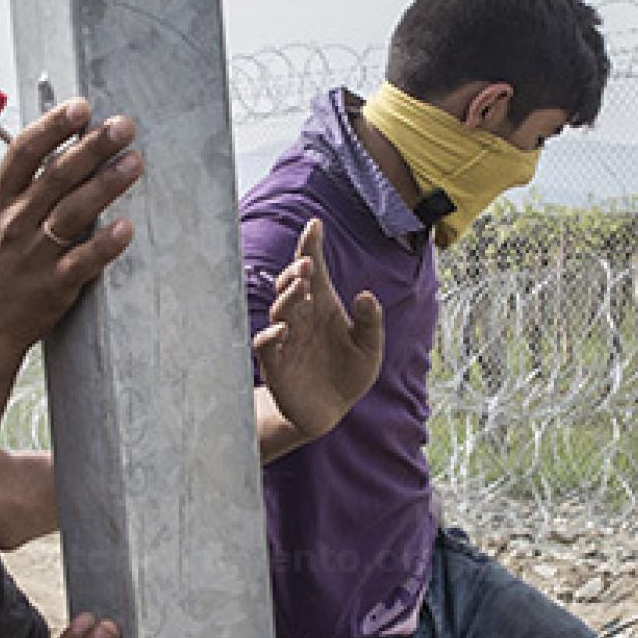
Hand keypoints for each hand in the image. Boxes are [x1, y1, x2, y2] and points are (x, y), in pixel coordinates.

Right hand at [0, 100, 142, 350]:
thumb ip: (29, 181)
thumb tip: (68, 140)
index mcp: (1, 199)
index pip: (24, 153)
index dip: (53, 127)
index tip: (80, 107)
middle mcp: (16, 222)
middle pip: (56, 176)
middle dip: (92, 147)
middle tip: (122, 126)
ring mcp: (34, 254)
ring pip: (73, 213)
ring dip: (105, 185)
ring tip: (133, 162)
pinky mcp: (54, 285)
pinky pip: (83, 262)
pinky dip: (104, 245)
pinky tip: (126, 228)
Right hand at [251, 218, 385, 440]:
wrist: (331, 413)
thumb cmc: (349, 374)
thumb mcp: (369, 348)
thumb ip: (370, 322)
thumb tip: (366, 295)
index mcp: (323, 306)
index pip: (315, 271)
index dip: (311, 246)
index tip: (315, 224)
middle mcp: (302, 317)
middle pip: (293, 284)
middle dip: (297, 271)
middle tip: (308, 264)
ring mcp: (286, 338)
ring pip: (280, 309)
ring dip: (288, 296)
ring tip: (301, 286)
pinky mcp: (276, 364)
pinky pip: (266, 345)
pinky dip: (271, 335)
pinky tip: (283, 330)